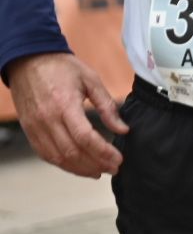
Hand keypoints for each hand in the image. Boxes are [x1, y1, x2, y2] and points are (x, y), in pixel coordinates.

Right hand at [7, 53, 126, 177]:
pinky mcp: (29, 131)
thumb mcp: (91, 80)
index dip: (103, 152)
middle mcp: (47, 120)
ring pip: (58, 158)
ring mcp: (35, 127)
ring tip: (99, 172)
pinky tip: (78, 166)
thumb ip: (107, 106)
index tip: (118, 159)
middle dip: (95, 164)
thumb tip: (123, 129)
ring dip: (80, 169)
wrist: (28, 61)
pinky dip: (63, 164)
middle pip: (72, 152)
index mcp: (65, 105)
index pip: (85, 137)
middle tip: (113, 168)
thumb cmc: (62, 68)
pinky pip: (45, 154)